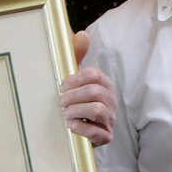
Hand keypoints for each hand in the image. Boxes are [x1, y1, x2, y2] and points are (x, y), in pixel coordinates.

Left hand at [62, 30, 115, 146]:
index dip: (75, 79)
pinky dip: (81, 128)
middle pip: (95, 92)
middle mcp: (111, 101)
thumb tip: (81, 34)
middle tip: (61, 102)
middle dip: (73, 96)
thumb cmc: (77, 102)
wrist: (78, 130)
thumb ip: (77, 56)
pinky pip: (98, 132)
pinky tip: (71, 126)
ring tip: (66, 114)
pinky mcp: (106, 136)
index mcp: (104, 85)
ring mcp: (110, 119)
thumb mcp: (75, 80)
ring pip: (98, 110)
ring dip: (76, 111)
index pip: (94, 75)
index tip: (62, 86)